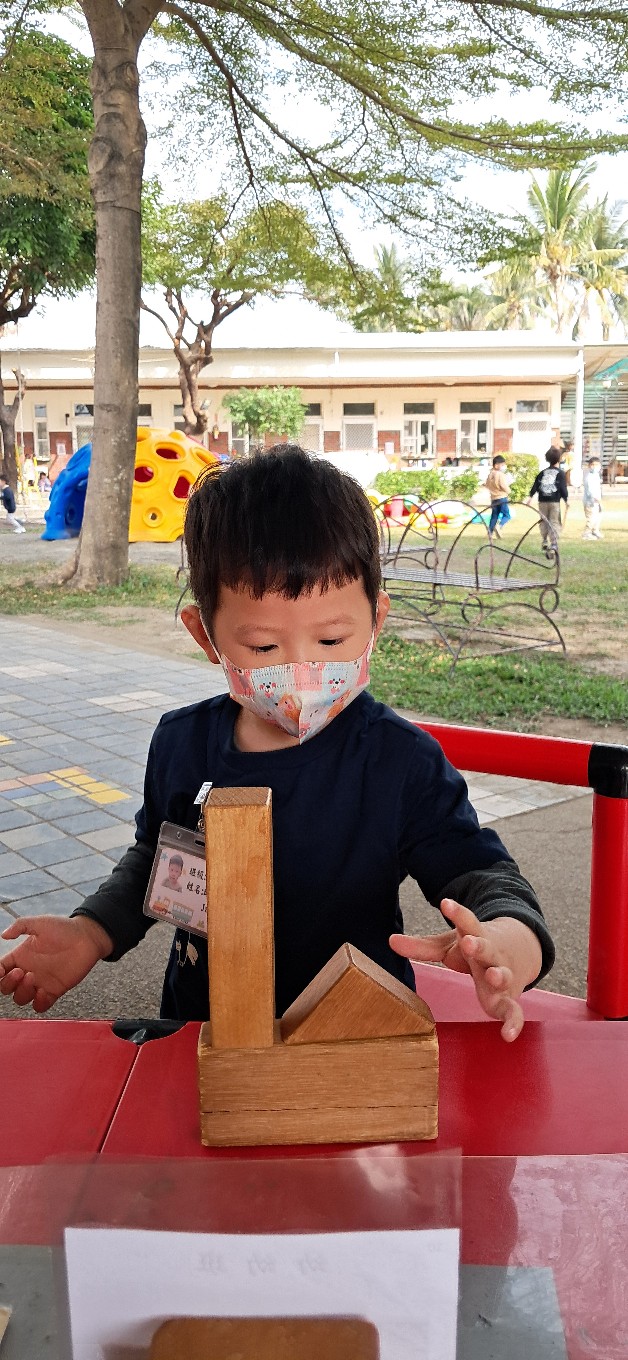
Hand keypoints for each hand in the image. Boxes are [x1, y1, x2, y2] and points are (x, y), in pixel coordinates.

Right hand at [0, 915, 112, 1013]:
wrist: (87, 937)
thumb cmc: (64, 929)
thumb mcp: (40, 923)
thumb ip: (21, 926)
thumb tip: (3, 934)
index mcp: (21, 956)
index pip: (1, 969)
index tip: (1, 969)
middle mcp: (28, 971)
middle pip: (6, 987)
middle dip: (8, 983)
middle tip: (20, 972)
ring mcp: (40, 983)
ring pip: (20, 998)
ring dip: (22, 992)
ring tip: (33, 977)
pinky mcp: (55, 991)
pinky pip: (40, 1006)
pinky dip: (38, 1003)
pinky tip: (43, 992)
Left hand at [390, 899, 542, 1041]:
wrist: (520, 952)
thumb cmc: (476, 950)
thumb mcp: (450, 945)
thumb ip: (422, 946)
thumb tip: (390, 941)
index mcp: (476, 937)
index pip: (467, 921)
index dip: (457, 913)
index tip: (446, 903)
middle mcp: (491, 955)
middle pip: (486, 948)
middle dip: (478, 945)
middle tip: (469, 942)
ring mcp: (503, 974)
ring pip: (503, 974)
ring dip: (499, 975)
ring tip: (494, 976)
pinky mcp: (509, 997)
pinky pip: (513, 1011)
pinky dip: (513, 1022)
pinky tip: (508, 1035)